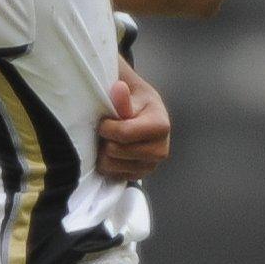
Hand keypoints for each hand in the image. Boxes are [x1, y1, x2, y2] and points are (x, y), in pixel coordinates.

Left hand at [97, 61, 170, 180]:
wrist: (141, 109)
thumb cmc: (133, 97)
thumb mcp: (129, 90)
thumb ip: (122, 95)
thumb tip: (119, 88)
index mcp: (161, 125)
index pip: (124, 134)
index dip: (107, 127)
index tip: (104, 120)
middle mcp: (161, 149)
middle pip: (115, 151)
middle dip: (104, 139)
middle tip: (105, 129)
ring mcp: (151, 165)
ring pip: (111, 165)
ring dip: (103, 152)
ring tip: (107, 138)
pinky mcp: (139, 175)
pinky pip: (112, 175)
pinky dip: (107, 163)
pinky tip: (111, 149)